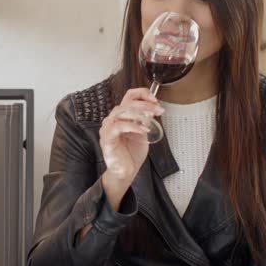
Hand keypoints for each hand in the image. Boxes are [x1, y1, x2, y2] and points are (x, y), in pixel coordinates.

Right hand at [99, 88, 162, 208]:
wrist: (126, 171)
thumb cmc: (131, 153)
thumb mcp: (142, 131)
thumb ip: (145, 120)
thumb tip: (153, 108)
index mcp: (121, 116)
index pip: (129, 96)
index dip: (143, 94)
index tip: (155, 100)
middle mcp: (112, 119)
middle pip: (127, 102)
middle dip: (146, 104)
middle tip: (158, 110)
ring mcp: (108, 128)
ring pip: (122, 111)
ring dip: (140, 113)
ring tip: (151, 119)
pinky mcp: (107, 138)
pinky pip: (118, 126)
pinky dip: (133, 126)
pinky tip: (143, 130)